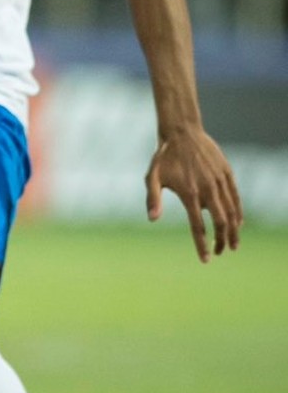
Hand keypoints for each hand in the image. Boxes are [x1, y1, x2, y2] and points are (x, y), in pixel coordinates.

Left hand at [146, 126, 242, 261]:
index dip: (202, 245)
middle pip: (221, 223)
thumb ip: (152, 198)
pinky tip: (238, 222)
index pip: (198, 227)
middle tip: (220, 252)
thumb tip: (152, 220)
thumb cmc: (163, 157)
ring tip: (232, 244)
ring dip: (233, 231)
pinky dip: (239, 212)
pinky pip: (236, 197)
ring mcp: (219, 181)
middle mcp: (207, 189)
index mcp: (189, 194)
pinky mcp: (227, 174)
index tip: (206, 260)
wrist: (181, 132)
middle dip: (222, 241)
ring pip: (232, 212)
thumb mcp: (152, 177)